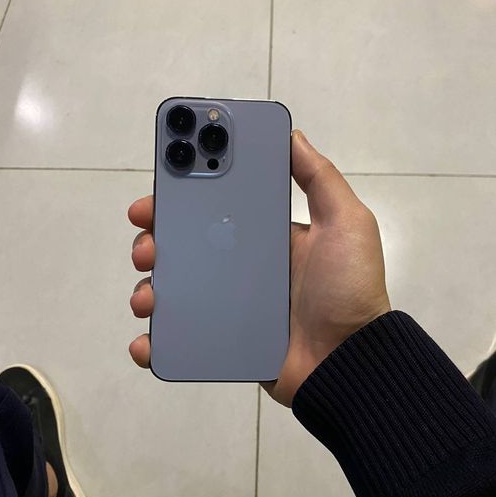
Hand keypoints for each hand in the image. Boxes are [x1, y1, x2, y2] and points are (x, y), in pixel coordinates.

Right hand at [127, 130, 390, 407]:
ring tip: (148, 296)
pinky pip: (178, 339)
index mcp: (264, 235)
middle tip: (147, 245)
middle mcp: (240, 266)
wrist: (349, 361)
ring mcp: (226, 305)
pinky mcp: (220, 342)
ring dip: (148, 288)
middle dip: (154, 239)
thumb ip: (320, 178)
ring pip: (173, 290)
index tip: (161, 188)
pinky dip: (154, 342)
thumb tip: (291, 135)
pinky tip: (147, 342)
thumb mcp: (346, 223)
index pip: (214, 205)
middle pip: (183, 245)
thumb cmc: (347, 288)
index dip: (183, 193)